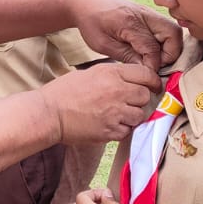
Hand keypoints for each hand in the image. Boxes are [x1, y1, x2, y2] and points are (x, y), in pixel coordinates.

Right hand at [40, 62, 158, 143]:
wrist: (49, 113)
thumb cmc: (64, 92)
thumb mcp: (91, 73)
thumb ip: (113, 75)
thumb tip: (131, 80)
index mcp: (112, 73)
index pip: (146, 74)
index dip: (152, 81)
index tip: (153, 86)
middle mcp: (117, 91)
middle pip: (145, 96)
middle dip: (139, 99)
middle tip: (127, 103)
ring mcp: (115, 112)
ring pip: (139, 115)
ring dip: (132, 116)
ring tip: (116, 115)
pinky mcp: (111, 131)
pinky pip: (128, 131)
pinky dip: (122, 129)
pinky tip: (109, 125)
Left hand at [76, 0, 181, 73]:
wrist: (87, 2)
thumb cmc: (92, 23)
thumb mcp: (103, 45)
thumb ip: (127, 57)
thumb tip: (147, 71)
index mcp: (130, 22)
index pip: (152, 48)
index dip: (153, 66)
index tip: (147, 76)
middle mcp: (144, 14)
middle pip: (174, 34)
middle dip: (170, 54)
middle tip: (156, 66)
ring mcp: (149, 13)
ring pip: (174, 30)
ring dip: (170, 48)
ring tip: (154, 59)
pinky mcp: (150, 15)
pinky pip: (167, 28)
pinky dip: (166, 42)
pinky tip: (151, 51)